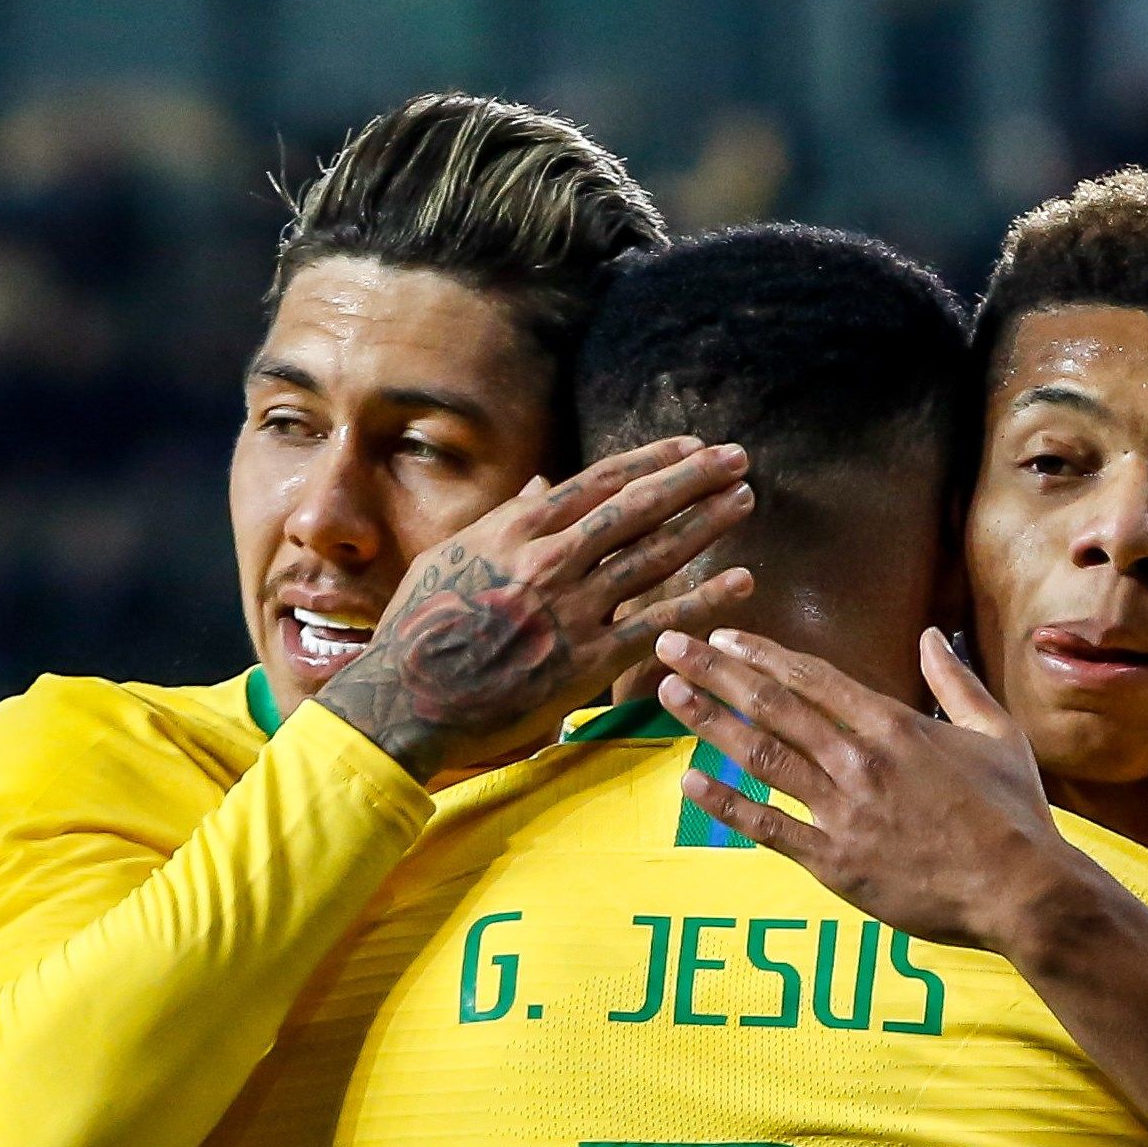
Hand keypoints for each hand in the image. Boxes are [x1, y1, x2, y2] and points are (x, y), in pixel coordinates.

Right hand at [317, 437, 756, 777]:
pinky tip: (741, 581)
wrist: (404, 700)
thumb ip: (503, 519)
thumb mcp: (450, 555)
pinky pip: (658, 624)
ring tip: (742, 500)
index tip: (692, 446)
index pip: (602, 482)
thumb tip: (540, 483)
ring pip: (655, 556)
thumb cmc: (419, 627)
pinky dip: (704, 601)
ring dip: (706, 524)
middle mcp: (550, 560)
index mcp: (517, 529)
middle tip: (737, 459)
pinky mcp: (586, 661)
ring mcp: (571, 610)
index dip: (654, 460)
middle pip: (639, 508)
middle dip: (694, 479)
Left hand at [658, 628, 1094, 957]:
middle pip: (773, 705)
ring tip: (669, 696)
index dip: (761, 653)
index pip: (812, 678)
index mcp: (895, 726)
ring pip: (762, 756)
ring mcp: (844, 811)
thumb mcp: (996, 733)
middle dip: (715, 671)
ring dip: (710, 722)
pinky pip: (768, 827)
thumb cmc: (1015, 813)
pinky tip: (688, 781)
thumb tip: (932, 636)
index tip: (722, 635)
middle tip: (669, 646)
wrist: (1023, 890)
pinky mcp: (835, 862)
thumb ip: (956, 681)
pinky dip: (726, 804)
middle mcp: (861, 761)